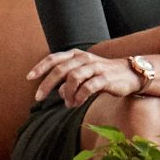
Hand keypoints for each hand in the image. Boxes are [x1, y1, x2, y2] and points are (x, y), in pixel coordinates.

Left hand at [27, 48, 145, 109]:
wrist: (130, 75)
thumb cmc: (103, 75)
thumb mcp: (83, 75)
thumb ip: (69, 81)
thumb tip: (58, 92)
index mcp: (76, 55)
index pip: (54, 59)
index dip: (40, 67)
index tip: (29, 78)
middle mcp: (84, 58)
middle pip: (60, 69)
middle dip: (47, 84)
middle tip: (38, 98)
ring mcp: (95, 67)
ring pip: (73, 78)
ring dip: (66, 93)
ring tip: (68, 104)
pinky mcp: (105, 78)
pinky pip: (88, 87)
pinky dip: (79, 97)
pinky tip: (77, 103)